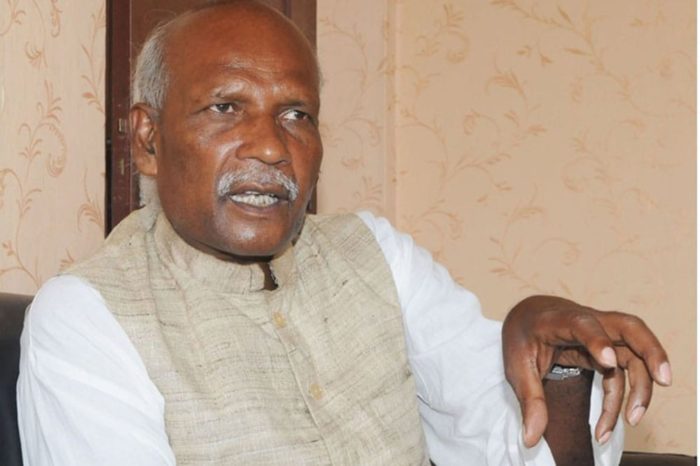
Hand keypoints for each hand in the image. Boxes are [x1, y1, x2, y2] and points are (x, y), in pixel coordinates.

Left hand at [502, 295, 670, 447]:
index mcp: (557, 319)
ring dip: (640, 386)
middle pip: (628, 327)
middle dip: (651, 351)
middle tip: (663, 379)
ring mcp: (601, 335)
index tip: (608, 362)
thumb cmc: (522, 337)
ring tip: (633, 419)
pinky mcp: (607, 351)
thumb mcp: (516, 367)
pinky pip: (622, 374)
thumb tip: (531, 438)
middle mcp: (587, 322)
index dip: (597, 339)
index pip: (582, 323)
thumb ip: (529, 399)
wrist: (527, 319)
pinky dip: (620, 400)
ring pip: (634, 353)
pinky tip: (607, 427)